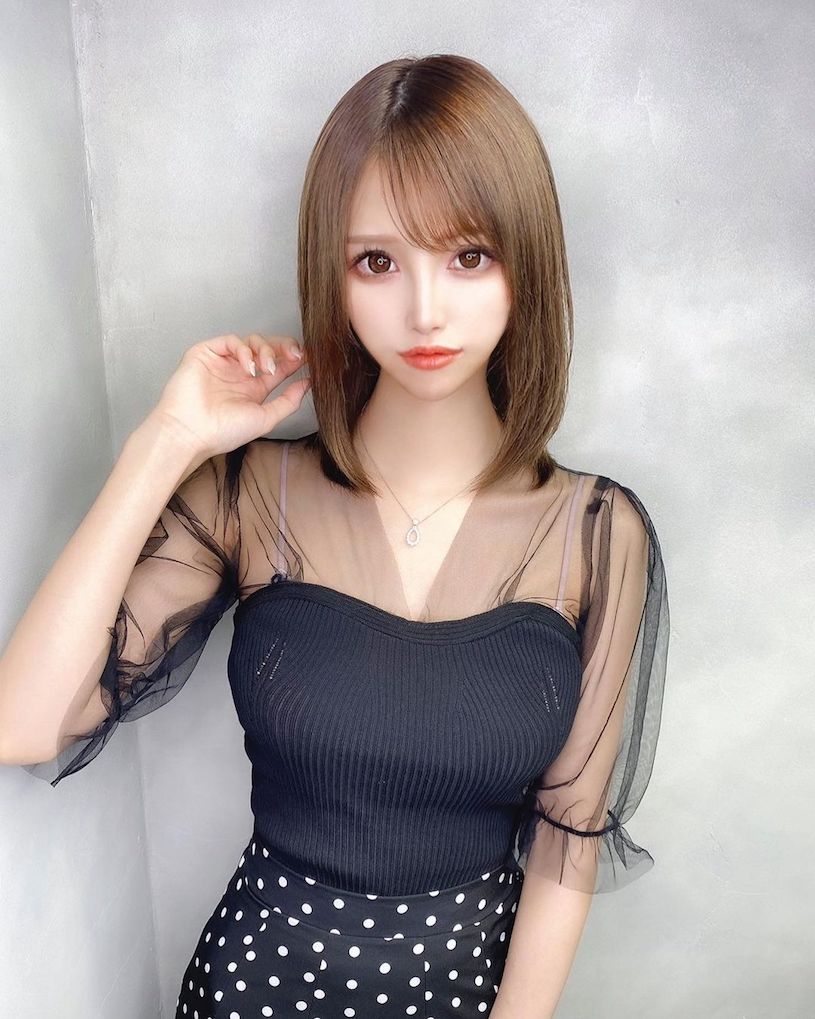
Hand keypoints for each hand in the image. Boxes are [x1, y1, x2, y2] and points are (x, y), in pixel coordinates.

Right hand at [149, 332, 310, 461]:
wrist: (191, 433)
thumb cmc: (223, 432)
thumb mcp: (266, 418)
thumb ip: (289, 401)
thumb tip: (308, 384)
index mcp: (253, 389)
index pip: (279, 367)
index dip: (295, 360)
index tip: (310, 358)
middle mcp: (239, 374)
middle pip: (268, 349)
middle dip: (285, 349)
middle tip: (296, 356)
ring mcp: (223, 363)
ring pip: (252, 341)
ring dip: (266, 351)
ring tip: (267, 369)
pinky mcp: (206, 353)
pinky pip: (231, 340)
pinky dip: (244, 349)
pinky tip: (248, 366)